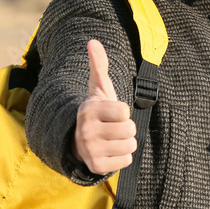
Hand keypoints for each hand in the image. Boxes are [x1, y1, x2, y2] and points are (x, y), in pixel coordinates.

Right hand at [72, 39, 136, 174]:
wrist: (79, 141)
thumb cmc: (97, 112)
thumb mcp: (98, 89)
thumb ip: (99, 65)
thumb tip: (93, 42)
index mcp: (88, 110)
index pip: (125, 111)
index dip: (123, 112)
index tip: (111, 113)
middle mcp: (86, 131)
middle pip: (130, 130)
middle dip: (126, 129)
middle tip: (112, 128)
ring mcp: (90, 150)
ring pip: (130, 145)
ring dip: (125, 143)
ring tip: (112, 139)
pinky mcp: (96, 166)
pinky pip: (127, 160)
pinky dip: (122, 157)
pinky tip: (110, 152)